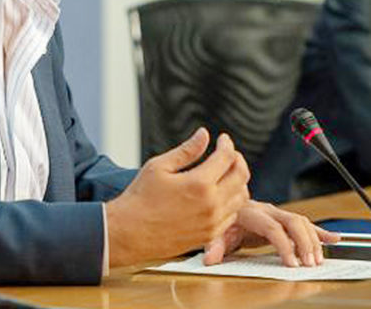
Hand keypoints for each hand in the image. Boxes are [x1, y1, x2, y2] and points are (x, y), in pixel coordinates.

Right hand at [106, 128, 249, 266]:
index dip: (226, 144)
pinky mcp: (209, 235)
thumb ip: (186, 150)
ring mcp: (212, 222)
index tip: (222, 139)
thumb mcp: (159, 166)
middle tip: (228, 153)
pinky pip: (232, 216)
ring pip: (241, 197)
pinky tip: (220, 194)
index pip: (227, 157)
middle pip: (241, 175)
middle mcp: (211, 204)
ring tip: (225, 173)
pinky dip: (232, 201)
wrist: (128, 233)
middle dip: (237, 159)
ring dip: (238, 181)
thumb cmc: (140, 198)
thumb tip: (204, 134)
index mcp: (199, 184)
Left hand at [203, 201, 339, 267]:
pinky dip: (320, 232)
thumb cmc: (222, 220)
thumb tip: (210, 259)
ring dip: (313, 240)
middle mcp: (267, 210)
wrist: (224, 202)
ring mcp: (277, 213)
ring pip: (301, 222)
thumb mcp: (215, 231)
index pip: (272, 228)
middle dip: (304, 243)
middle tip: (310, 264)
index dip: (284, 245)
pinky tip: (334, 240)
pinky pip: (305, 224)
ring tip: (319, 260)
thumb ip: (214, 244)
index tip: (292, 263)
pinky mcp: (284, 219)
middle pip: (292, 222)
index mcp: (251, 213)